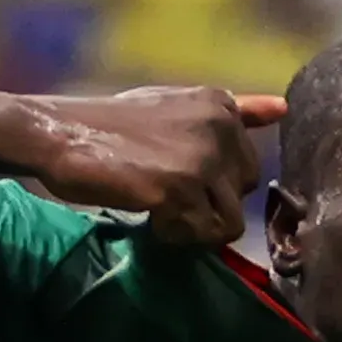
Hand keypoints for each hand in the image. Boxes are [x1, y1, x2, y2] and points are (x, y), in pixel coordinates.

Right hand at [29, 86, 284, 244]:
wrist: (57, 133)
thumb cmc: (112, 124)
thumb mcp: (179, 106)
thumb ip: (234, 112)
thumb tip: (284, 108)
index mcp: (221, 105)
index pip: (247, 167)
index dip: (213, 183)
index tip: (176, 173)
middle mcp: (219, 127)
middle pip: (242, 195)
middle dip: (208, 205)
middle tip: (166, 194)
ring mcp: (200, 158)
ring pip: (229, 222)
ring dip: (194, 225)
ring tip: (159, 206)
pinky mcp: (179, 189)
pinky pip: (201, 235)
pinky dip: (175, 234)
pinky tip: (149, 214)